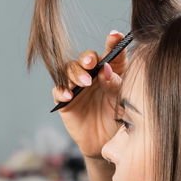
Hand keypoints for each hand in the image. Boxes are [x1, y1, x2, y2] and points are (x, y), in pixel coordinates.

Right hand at [52, 31, 127, 158]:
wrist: (106, 144)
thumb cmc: (117, 119)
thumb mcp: (122, 101)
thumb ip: (115, 84)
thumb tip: (105, 69)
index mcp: (111, 71)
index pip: (112, 53)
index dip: (113, 42)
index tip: (115, 36)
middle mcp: (93, 75)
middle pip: (87, 58)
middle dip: (88, 58)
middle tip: (91, 63)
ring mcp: (77, 86)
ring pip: (70, 70)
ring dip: (76, 73)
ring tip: (85, 83)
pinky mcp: (65, 100)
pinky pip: (59, 90)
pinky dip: (62, 90)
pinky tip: (69, 95)